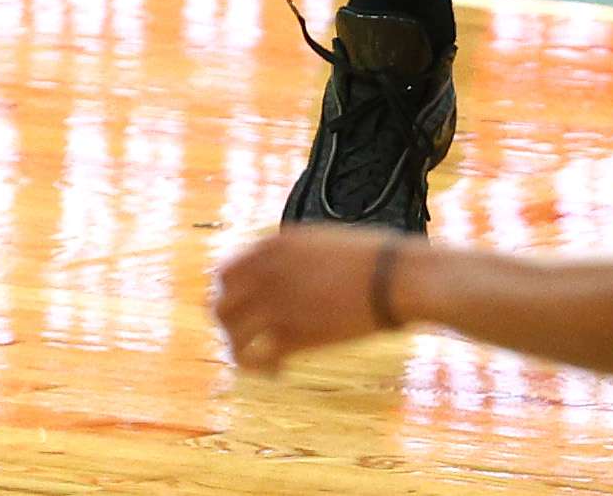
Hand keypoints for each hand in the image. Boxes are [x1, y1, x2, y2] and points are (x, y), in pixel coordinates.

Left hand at [212, 221, 397, 370]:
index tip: (242, 310)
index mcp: (272, 247)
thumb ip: (289, 256)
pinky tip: (278, 372)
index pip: (224, 274)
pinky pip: (257, 359)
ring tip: (259, 361)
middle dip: (229, 325)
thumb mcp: (319, 241)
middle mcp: (266, 274)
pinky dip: (263, 370)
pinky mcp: (293, 336)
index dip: (229, 296)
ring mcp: (276, 305)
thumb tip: (277, 273)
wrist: (392, 277)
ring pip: (233, 337)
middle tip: (246, 337)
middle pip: (220, 307)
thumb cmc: (369, 256)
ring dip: (241, 351)